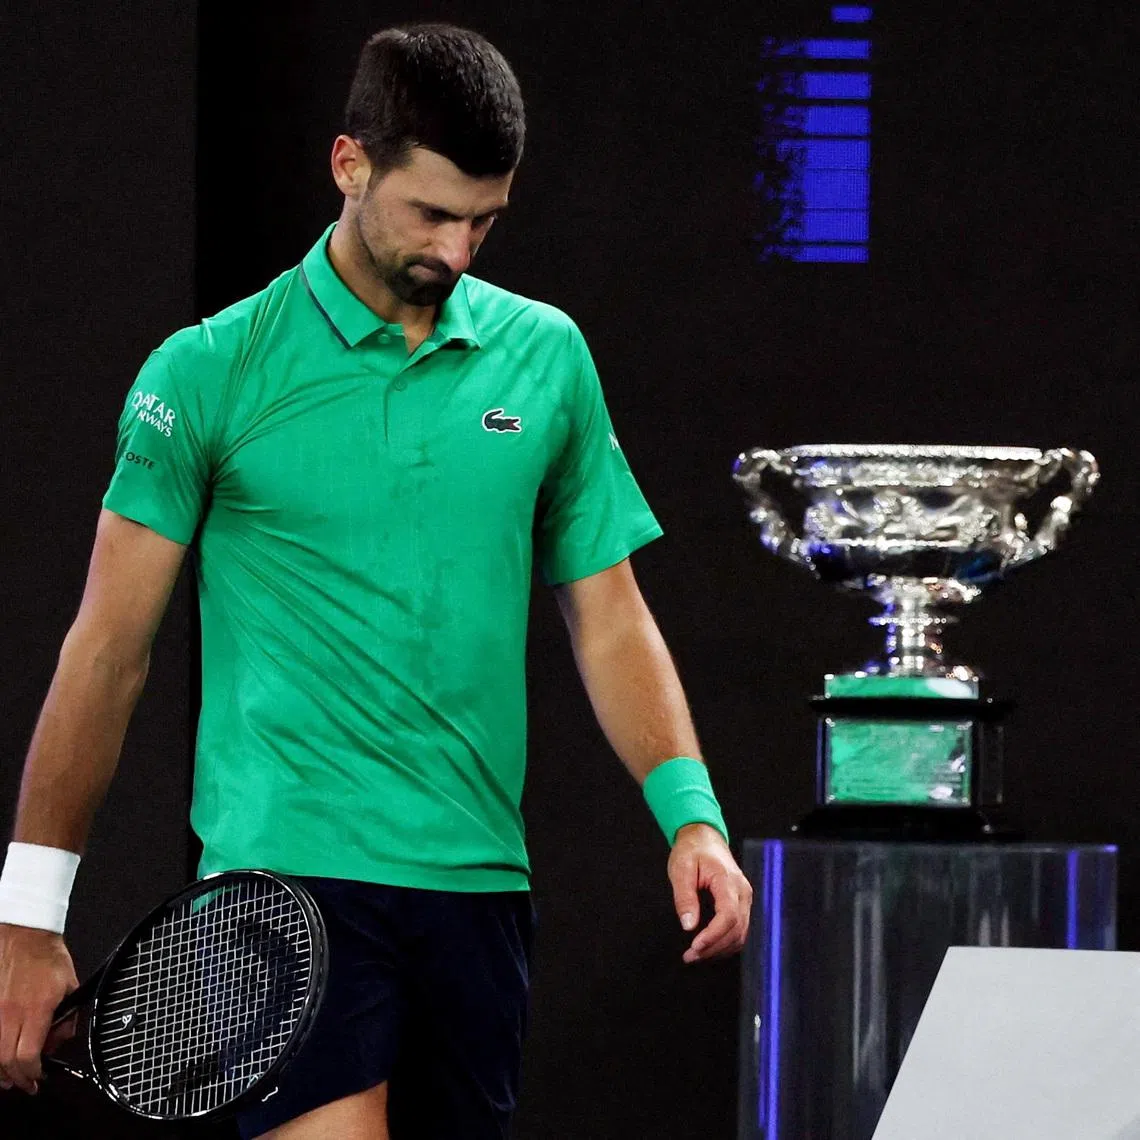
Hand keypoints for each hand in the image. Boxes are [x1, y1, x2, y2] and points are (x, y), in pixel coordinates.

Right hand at [0, 924, 78, 1093]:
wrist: (25, 936)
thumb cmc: (47, 958)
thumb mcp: (71, 986)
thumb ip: (68, 1016)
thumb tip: (62, 1039)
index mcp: (37, 1009)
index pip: (28, 1055)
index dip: (32, 1073)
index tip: (39, 1078)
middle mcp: (11, 1014)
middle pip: (6, 1061)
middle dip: (16, 1079)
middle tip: (25, 1084)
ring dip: (1, 1070)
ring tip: (10, 1076)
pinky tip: (1, 1057)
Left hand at [668, 824, 752, 964]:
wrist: (704, 838)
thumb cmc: (693, 850)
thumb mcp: (681, 868)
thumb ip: (685, 897)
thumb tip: (688, 925)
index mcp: (728, 881)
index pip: (728, 916)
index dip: (713, 936)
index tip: (695, 946)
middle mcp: (742, 892)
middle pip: (737, 930)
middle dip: (714, 948)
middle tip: (690, 956)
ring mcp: (744, 898)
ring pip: (741, 934)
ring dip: (720, 949)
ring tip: (696, 955)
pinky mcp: (741, 904)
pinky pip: (739, 929)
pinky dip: (725, 943)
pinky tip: (708, 947)